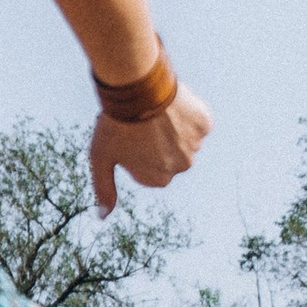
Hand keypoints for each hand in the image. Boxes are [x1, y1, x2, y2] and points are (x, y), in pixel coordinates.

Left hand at [92, 85, 211, 212]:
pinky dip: (186, 115)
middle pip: (169, 156)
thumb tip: (102, 216)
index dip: (137, 152)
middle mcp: (182, 167)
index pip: (150, 170)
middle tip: (142, 125)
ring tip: (155, 113)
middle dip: (158, 143)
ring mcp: (195, 146)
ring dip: (172, 129)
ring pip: (184, 139)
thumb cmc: (115, 125)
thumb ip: (104, 189)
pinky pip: (196, 122)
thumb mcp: (101, 159)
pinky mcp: (205, 124)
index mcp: (159, 179)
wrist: (136, 90)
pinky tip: (171, 106)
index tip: (130, 139)